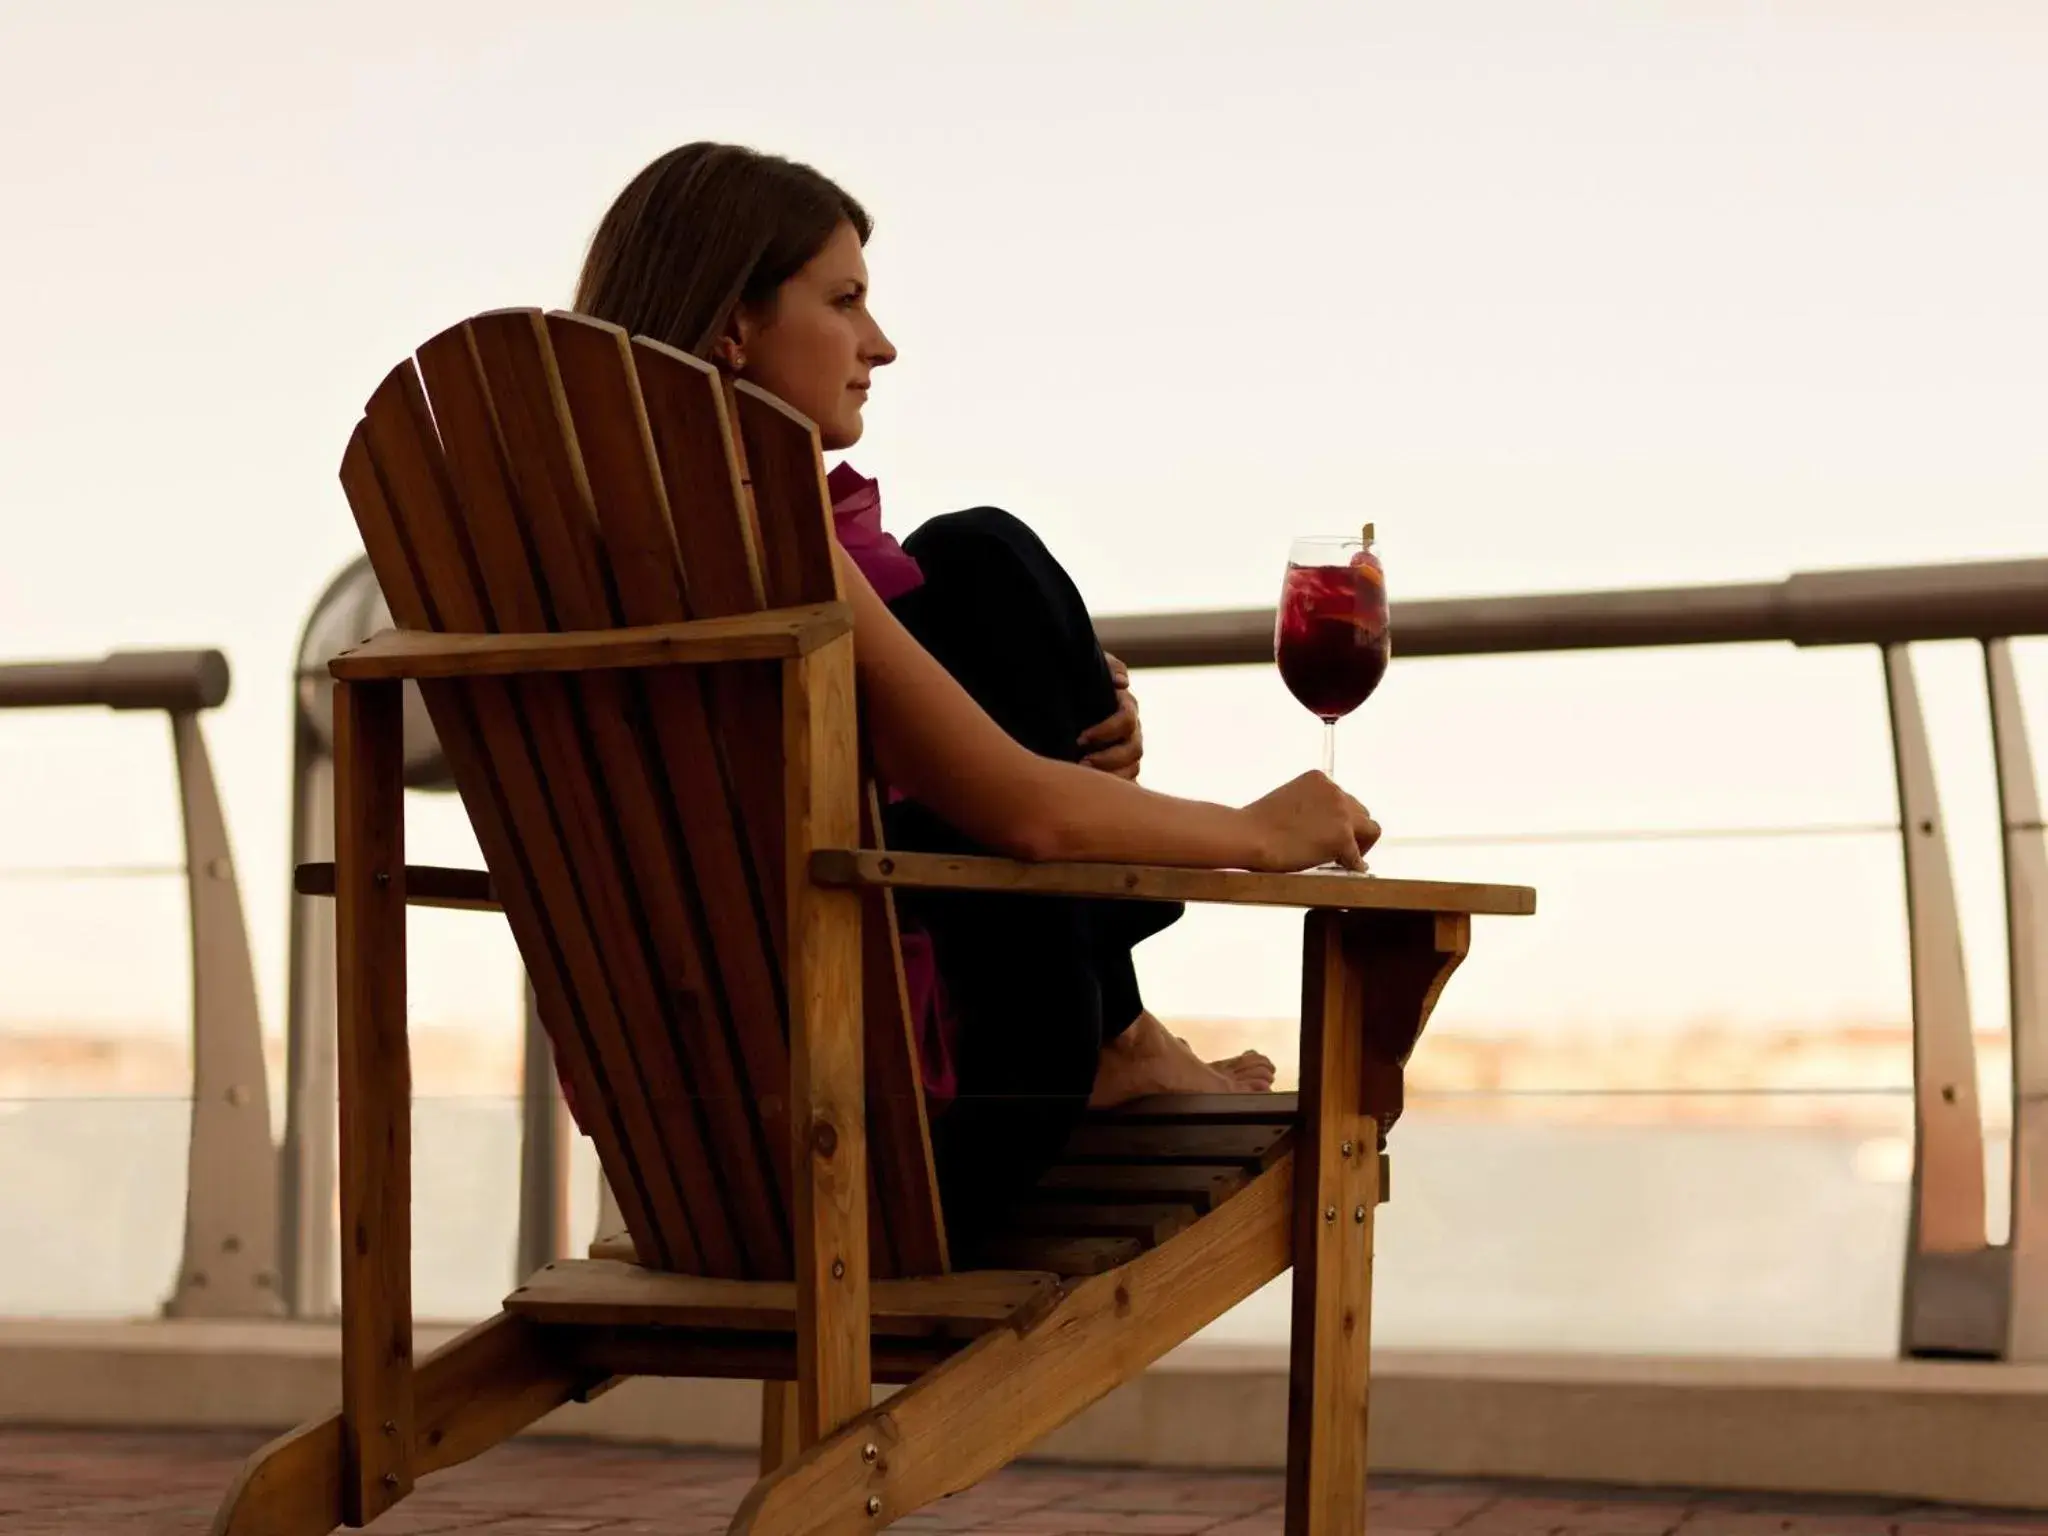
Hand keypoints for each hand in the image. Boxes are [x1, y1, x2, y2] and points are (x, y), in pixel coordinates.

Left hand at [1077, 652, 1143, 779]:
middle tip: (1081, 764)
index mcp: (1125, 707)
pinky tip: (1095, 793)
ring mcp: (1129, 751)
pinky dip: (1114, 789)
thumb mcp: (1088, 670)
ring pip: (1132, 769)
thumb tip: (1122, 682)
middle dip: (1107, 759)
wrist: (1068, 706)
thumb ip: (1107, 667)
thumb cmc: (1076, 685)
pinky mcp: (1122, 769)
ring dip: (1110, 776)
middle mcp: (1132, 730)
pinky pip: (1128, 784)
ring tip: (1083, 777)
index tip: (1080, 738)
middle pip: (1133, 750)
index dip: (1105, 731)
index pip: (1126, 721)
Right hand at [1239, 772, 1380, 871]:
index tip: (1328, 834)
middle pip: (1360, 813)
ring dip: (1358, 845)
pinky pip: (1358, 857)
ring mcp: (1341, 813)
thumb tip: (1323, 829)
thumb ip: (1309, 808)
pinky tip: (1345, 872)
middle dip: (1352, 831)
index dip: (1339, 820)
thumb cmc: (1256, 824)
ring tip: (1344, 860)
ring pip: (1370, 830)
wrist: (1248, 835)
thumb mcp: (1288, 800)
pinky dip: (1353, 865)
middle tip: (1339, 850)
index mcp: (1319, 779)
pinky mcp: (1342, 837)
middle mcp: (1335, 791)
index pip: (1343, 799)